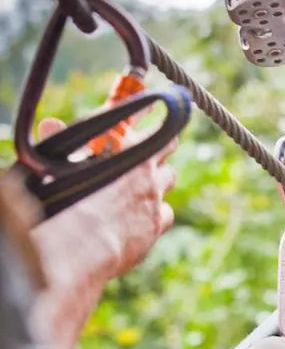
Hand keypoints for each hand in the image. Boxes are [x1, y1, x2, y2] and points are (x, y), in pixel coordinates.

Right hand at [36, 116, 177, 279]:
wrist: (79, 243)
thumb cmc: (62, 197)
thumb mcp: (54, 163)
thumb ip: (59, 141)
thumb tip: (50, 124)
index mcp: (122, 141)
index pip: (144, 113)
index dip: (146, 110)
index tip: (150, 105)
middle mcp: (144, 165)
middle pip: (168, 143)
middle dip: (162, 144)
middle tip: (152, 147)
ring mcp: (154, 193)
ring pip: (170, 176)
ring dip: (159, 178)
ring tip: (144, 184)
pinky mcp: (157, 222)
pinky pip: (166, 212)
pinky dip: (157, 213)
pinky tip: (143, 217)